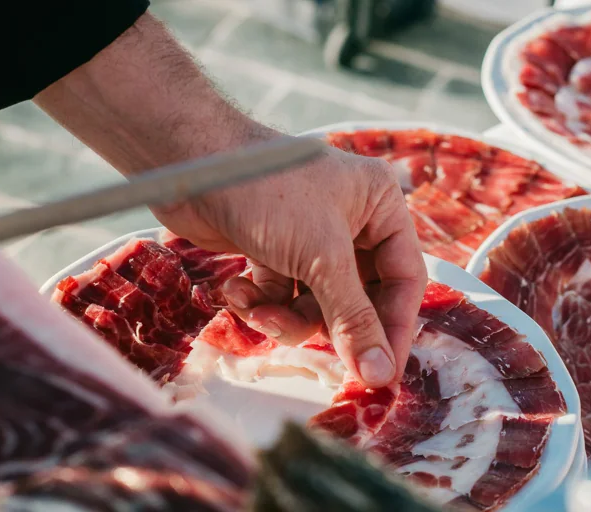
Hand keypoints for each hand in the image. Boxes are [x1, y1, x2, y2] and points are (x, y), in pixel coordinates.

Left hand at [32, 12, 425, 387]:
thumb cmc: (267, 191)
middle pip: (359, 297)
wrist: (186, 164)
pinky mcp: (273, 251)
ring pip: (317, 305)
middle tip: (322, 357)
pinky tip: (236, 291)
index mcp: (380, 206)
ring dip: (286, 317)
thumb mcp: (320, 256)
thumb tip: (380, 373)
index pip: (403, 279)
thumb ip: (352, 317)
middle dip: (330, 325)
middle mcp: (351, 221)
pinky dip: (260, 302)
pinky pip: (282, 296)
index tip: (384, 374)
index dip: (394, 328)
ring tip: (258, 311)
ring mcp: (310, 238)